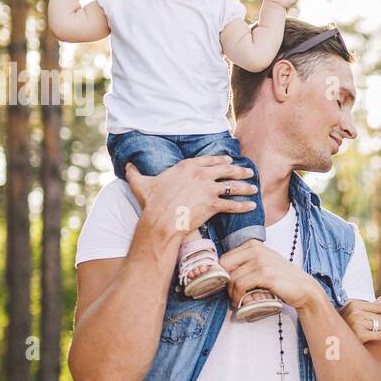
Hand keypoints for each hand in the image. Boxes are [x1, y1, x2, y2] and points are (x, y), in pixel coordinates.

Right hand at [123, 156, 255, 240]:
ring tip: (254, 188)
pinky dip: (244, 206)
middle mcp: (201, 175)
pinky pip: (232, 204)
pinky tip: (252, 206)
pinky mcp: (213, 205)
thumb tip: (126, 165)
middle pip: (225, 170)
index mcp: (187, 166)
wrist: (160, 220)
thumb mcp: (141, 183)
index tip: (230, 161)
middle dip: (239, 171)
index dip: (221, 160)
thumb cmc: (151, 203)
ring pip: (232, 186)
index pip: (209, 160)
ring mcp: (208, 189)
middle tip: (249, 171)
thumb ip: (135, 172)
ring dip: (245, 187)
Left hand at [220, 240, 320, 309]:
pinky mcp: (266, 274)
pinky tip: (243, 302)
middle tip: (232, 295)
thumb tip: (221, 275)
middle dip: (225, 283)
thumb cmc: (281, 279)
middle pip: (224, 266)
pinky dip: (238, 297)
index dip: (222, 275)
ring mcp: (261, 261)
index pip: (224, 258)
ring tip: (238, 301)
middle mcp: (256, 249)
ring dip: (232, 294)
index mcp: (252, 245)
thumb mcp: (262, 265)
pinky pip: (241, 285)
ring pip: (232, 278)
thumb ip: (245, 265)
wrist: (304, 288)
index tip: (227, 287)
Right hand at [339, 297, 380, 343]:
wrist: (332, 339)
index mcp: (355, 304)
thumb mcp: (356, 314)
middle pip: (380, 317)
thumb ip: (369, 307)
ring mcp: (356, 322)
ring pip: (380, 325)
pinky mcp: (358, 334)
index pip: (378, 307)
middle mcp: (355, 312)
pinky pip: (378, 335)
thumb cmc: (344, 326)